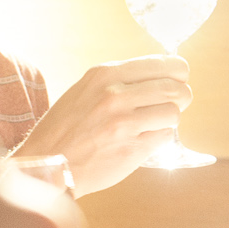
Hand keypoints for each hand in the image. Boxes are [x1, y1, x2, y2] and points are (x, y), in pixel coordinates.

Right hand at [14, 55, 192, 194]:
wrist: (47, 163)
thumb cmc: (67, 127)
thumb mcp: (86, 89)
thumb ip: (121, 79)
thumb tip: (164, 73)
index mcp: (105, 74)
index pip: (165, 64)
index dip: (178, 74)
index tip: (177, 80)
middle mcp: (115, 95)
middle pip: (176, 89)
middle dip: (181, 97)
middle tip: (173, 104)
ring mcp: (124, 123)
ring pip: (174, 113)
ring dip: (168, 120)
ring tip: (151, 123)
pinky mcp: (131, 149)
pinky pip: (165, 137)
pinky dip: (159, 137)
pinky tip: (142, 139)